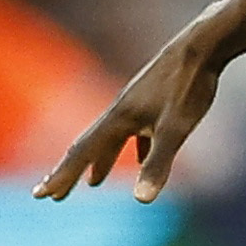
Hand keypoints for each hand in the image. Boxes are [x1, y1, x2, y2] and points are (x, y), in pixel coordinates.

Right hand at [34, 24, 224, 203]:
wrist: (204, 43)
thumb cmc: (189, 85)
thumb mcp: (175, 129)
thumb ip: (157, 164)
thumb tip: (140, 201)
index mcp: (119, 118)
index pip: (82, 152)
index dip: (62, 176)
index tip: (40, 195)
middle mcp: (121, 110)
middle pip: (89, 146)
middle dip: (71, 172)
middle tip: (52, 194)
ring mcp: (137, 103)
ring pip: (113, 138)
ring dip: (102, 161)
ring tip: (93, 182)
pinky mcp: (156, 99)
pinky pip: (137, 130)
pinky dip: (134, 147)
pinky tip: (142, 155)